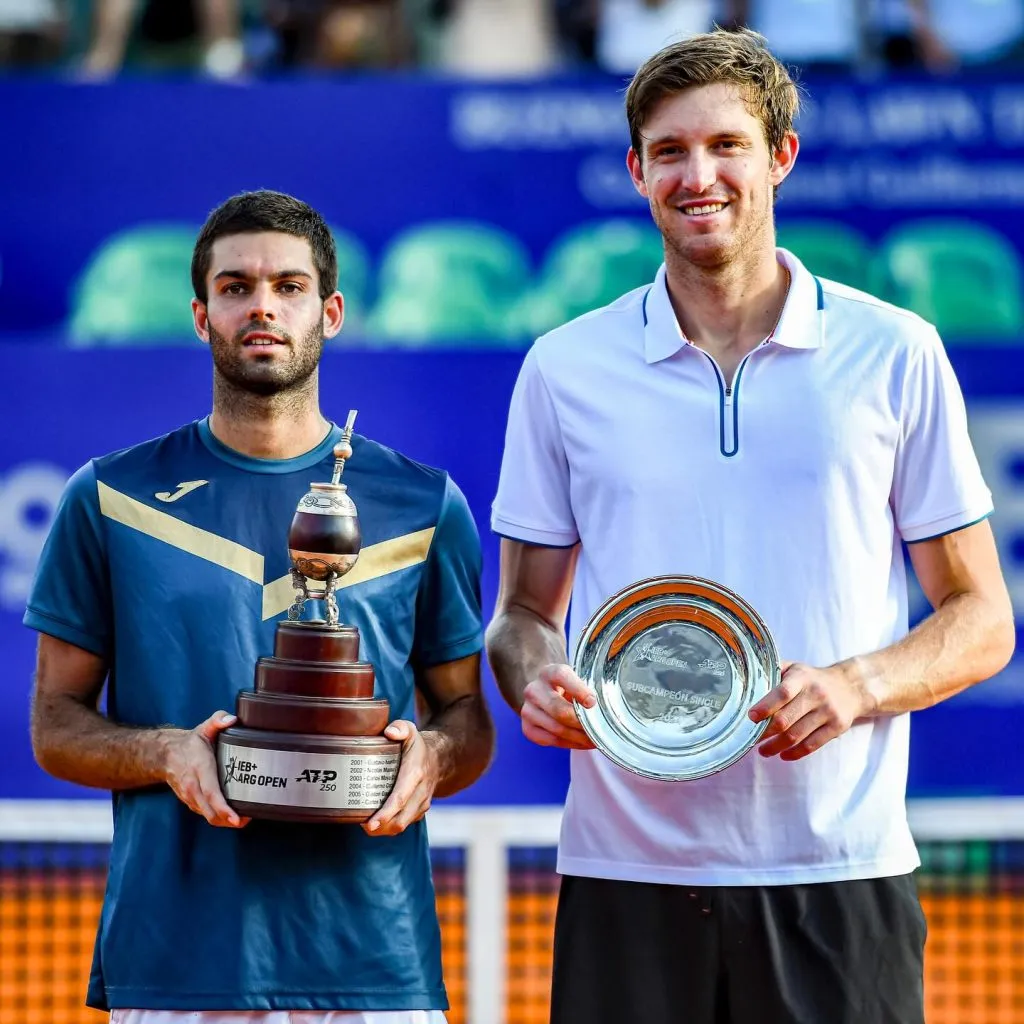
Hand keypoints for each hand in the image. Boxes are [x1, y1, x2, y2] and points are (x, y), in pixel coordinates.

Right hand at [162, 710, 249, 827]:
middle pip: (210, 811)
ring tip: (244, 818)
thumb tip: (232, 719)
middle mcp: (193, 786)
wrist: (165, 755)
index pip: (211, 792)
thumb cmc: (190, 743)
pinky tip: (231, 815)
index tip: (237, 818)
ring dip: (224, 821)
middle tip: (247, 819)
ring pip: (207, 816)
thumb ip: (217, 720)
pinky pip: (205, 814)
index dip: (224, 807)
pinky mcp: (190, 802)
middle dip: (228, 820)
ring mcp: (190, 796)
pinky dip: (218, 818)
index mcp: (199, 768)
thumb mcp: (204, 727)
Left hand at [363, 720, 438, 836]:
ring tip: (366, 825)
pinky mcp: (419, 810)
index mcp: (415, 774)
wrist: (439, 758)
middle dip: (381, 827)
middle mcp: (421, 792)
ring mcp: (421, 804)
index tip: (371, 823)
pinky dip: (390, 827)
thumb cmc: (418, 746)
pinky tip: (376, 823)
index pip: (400, 798)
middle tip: (363, 826)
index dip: (385, 813)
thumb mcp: (410, 730)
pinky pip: (404, 823)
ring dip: (384, 829)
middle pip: (401, 818)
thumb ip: (400, 728)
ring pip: (402, 824)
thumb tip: (390, 732)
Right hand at [521, 664, 596, 749]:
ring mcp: (527, 710)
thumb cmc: (568, 688)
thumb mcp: (577, 680)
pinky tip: (582, 743)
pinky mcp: (527, 728)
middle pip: (559, 710)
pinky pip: (551, 741)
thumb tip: (603, 708)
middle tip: (599, 730)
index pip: (561, 676)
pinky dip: (570, 744)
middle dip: (582, 723)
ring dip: (579, 738)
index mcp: (549, 673)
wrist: (545, 695)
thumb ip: (588, 688)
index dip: (578, 690)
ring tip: (595, 740)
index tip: (593, 702)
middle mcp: (534, 690)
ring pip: (557, 729)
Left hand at [748, 661, 873, 760]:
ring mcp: (828, 712)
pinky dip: (795, 753)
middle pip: (786, 719)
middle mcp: (816, 694)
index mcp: (802, 678)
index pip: (782, 693)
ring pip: (796, 736)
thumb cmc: (812, 678)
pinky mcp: (837, 727)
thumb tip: (743, 682)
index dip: (765, 706)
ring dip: (775, 747)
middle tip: (751, 739)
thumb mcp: (794, 667)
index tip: (751, 717)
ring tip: (763, 751)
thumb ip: (772, 672)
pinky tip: (782, 755)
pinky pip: (812, 745)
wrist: (850, 687)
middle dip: (765, 732)